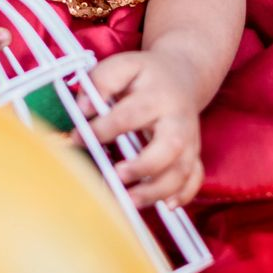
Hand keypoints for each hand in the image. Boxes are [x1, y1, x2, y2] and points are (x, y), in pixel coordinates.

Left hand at [73, 49, 203, 208]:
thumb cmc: (144, 74)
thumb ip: (101, 81)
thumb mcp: (123, 65)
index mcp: (157, 95)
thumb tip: (83, 108)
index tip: (77, 139)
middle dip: (144, 166)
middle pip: (170, 146)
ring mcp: (190, 139)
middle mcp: (178, 119)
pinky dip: (185, 194)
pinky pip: (195, 178)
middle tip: (117, 175)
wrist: (181, 74)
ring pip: (183, 170)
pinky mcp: (194, 153)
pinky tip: (166, 206)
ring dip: (158, 189)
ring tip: (130, 200)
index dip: (102, 129)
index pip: (129, 115)